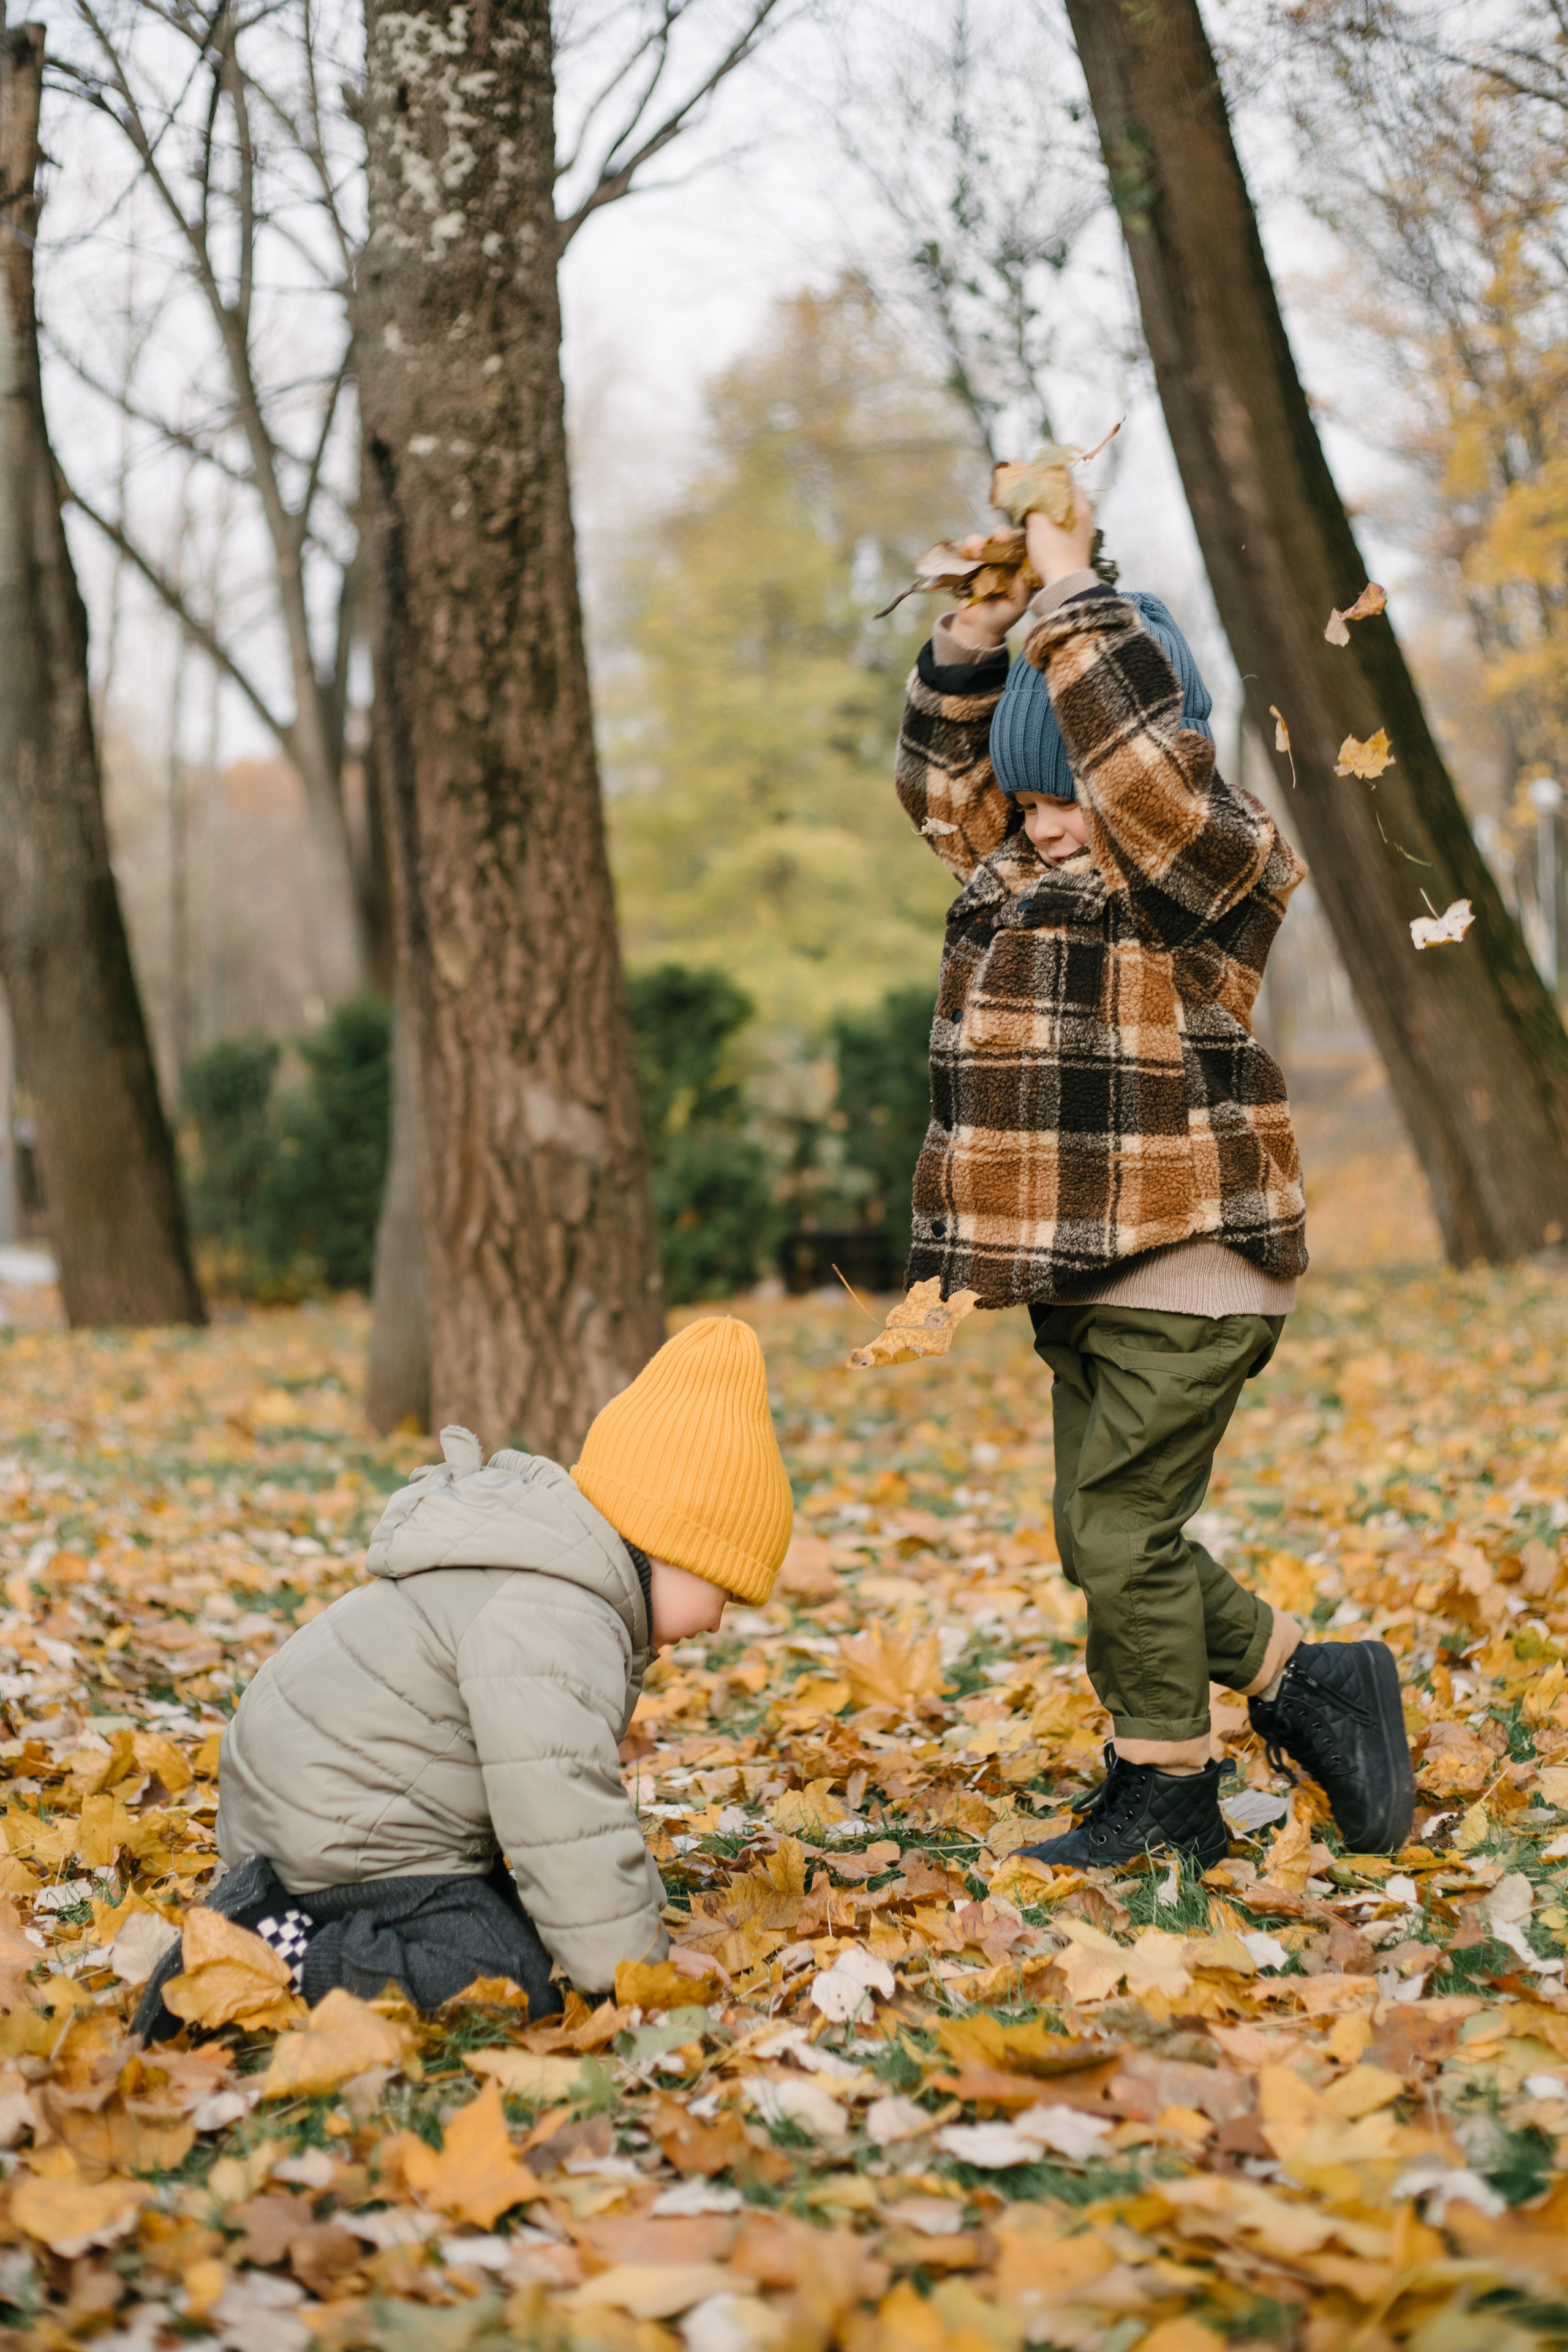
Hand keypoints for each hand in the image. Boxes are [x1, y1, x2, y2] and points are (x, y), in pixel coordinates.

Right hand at [944, 534, 1033, 648]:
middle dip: (1000, 536)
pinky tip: (966, 551)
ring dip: (979, 542)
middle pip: (1001, 542)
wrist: (977, 628)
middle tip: (1000, 534)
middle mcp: (1001, 562)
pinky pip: (965, 555)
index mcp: (1016, 568)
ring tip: (976, 545)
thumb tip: (1023, 569)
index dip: (1019, 541)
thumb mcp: (1018, 605)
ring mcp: (983, 563)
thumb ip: (1023, 588)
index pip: (1019, 549)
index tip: (1018, 537)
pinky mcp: (967, 567)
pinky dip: (965, 551)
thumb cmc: (1002, 617)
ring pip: (982, 545)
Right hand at [1025, 483, 1096, 586]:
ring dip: (1050, 512)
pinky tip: (1041, 530)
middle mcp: (1086, 518)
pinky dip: (1053, 525)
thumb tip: (1029, 494)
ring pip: (1064, 514)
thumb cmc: (1053, 550)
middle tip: (1032, 498)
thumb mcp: (1038, 523)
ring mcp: (1081, 534)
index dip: (1051, 479)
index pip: (1068, 482)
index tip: (1036, 481)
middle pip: (1066, 499)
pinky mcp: (1075, 547)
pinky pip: (1063, 528)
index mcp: (1081, 507)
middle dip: (1049, 497)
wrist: (1063, 585)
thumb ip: (1034, 505)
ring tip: (1033, 514)